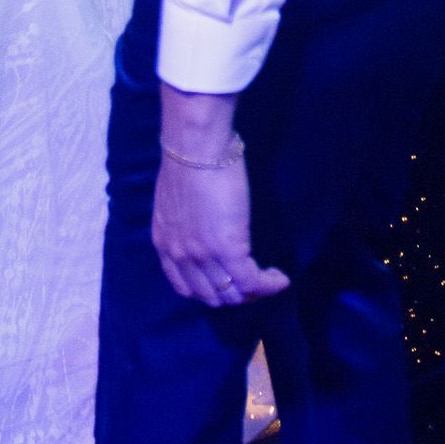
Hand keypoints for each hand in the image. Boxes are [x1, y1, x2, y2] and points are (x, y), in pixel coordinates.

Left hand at [151, 86, 289, 307]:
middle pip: (210, 295)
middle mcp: (180, 256)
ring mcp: (203, 256)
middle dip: (233, 294)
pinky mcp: (228, 249)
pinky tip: (280, 279)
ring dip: (253, 292)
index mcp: (164, 243)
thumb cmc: (188, 161)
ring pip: (231, 294)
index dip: (209, 290)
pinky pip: (251, 281)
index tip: (228, 281)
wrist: (196, 148)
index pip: (185, 287)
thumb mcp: (175, 200)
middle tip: (254, 281)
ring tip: (268, 280)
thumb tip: (203, 226)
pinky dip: (269, 285)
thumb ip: (184, 221)